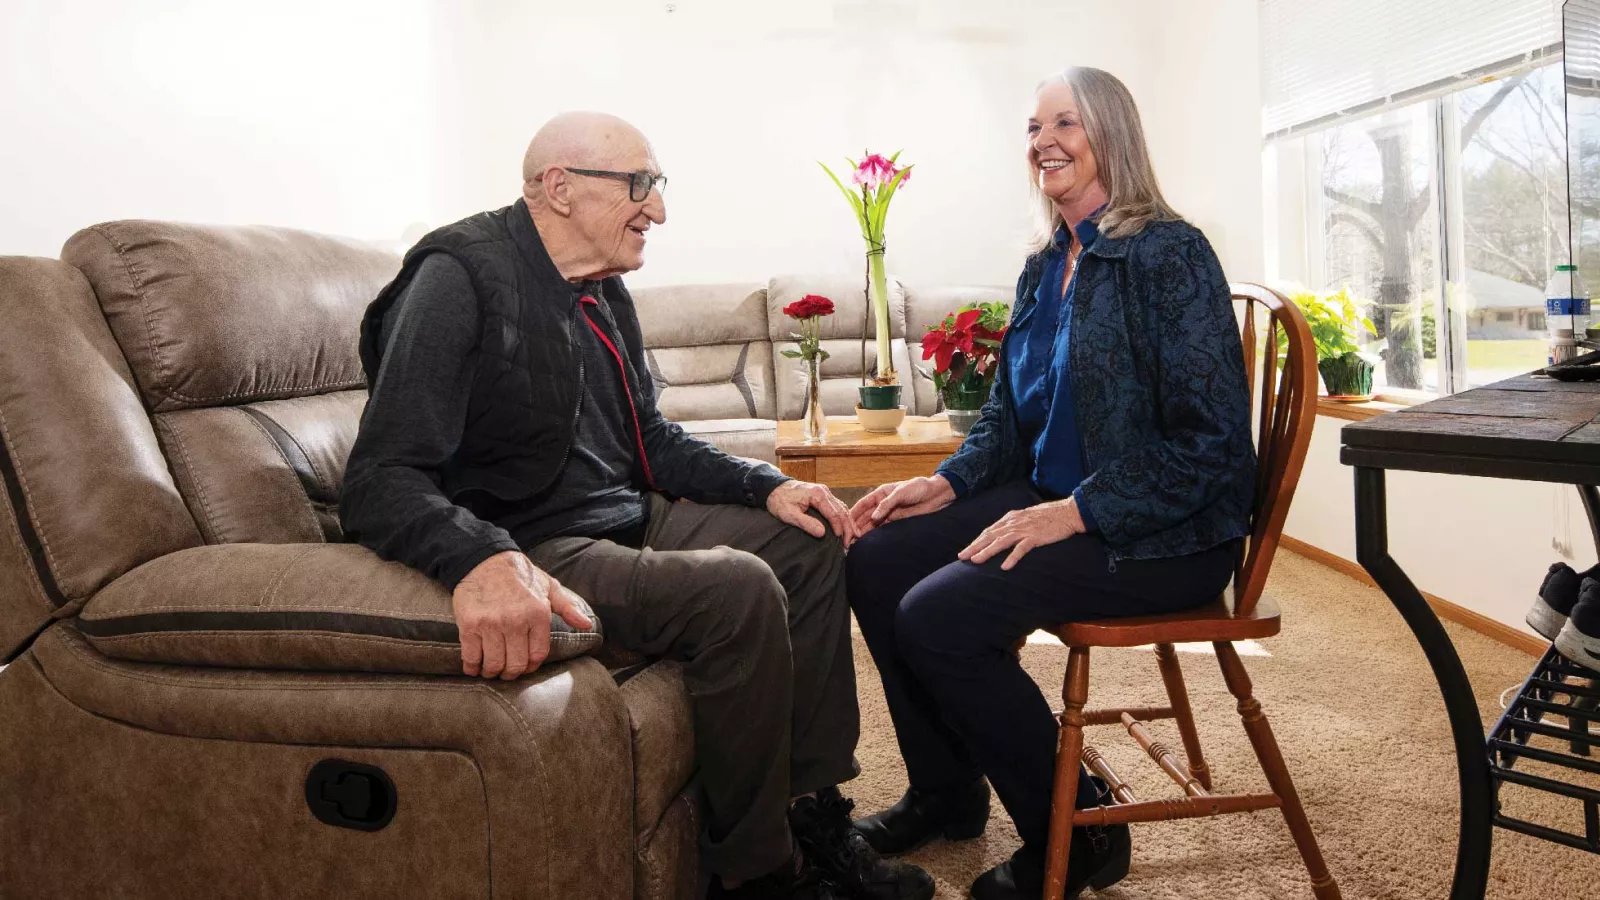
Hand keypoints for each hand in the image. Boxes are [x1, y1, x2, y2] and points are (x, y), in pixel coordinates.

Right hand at [452, 550, 591, 679]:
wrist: (486, 560)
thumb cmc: (521, 576)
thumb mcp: (549, 587)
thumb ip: (568, 608)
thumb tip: (587, 625)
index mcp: (538, 614)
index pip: (537, 655)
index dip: (530, 666)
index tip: (524, 666)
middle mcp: (515, 621)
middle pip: (516, 664)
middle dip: (511, 673)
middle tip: (506, 672)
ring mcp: (491, 623)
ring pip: (493, 664)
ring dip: (491, 672)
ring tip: (490, 670)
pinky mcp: (470, 624)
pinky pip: (470, 656)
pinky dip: (472, 667)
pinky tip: (474, 667)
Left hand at [766, 480, 857, 546]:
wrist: (772, 488)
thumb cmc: (779, 500)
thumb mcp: (789, 514)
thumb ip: (806, 523)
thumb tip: (822, 533)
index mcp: (818, 494)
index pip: (834, 513)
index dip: (840, 528)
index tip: (842, 541)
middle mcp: (824, 491)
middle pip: (841, 511)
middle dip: (848, 527)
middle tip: (850, 543)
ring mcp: (825, 492)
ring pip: (842, 508)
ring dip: (848, 522)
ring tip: (853, 536)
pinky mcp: (823, 495)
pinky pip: (837, 506)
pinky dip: (843, 517)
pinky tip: (847, 525)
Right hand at [850, 475, 956, 535]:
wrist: (936, 495)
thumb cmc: (919, 488)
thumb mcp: (901, 492)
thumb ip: (887, 504)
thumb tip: (874, 517)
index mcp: (880, 494)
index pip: (862, 505)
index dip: (853, 515)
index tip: (845, 524)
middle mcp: (882, 504)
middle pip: (865, 517)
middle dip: (856, 527)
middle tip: (848, 539)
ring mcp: (889, 514)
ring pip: (872, 525)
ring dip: (864, 533)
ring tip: (855, 543)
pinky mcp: (897, 521)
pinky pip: (883, 529)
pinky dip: (876, 535)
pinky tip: (869, 542)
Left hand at [959, 498, 1085, 570]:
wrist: (1068, 512)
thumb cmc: (1049, 516)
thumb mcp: (1027, 517)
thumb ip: (1014, 525)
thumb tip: (1002, 534)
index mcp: (1011, 518)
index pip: (989, 531)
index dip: (976, 541)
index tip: (965, 551)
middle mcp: (1014, 523)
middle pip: (990, 536)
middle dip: (975, 547)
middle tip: (962, 556)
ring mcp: (1024, 530)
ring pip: (1001, 542)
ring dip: (987, 552)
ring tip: (976, 561)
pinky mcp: (1035, 537)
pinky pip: (1021, 549)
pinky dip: (1012, 557)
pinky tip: (1004, 567)